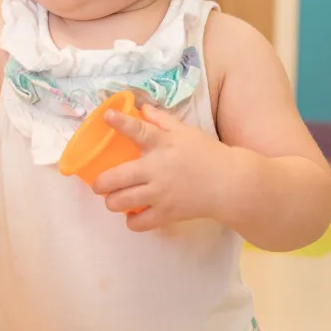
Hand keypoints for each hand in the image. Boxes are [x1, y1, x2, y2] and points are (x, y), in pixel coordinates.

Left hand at [91, 105, 231, 231]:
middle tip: (99, 184)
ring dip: (112, 202)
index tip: (106, 115)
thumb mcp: (186, 132)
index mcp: (162, 145)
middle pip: (115, 178)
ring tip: (114, 199)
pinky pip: (139, 223)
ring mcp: (160, 194)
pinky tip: (133, 215)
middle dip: (100, 183)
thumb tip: (142, 108)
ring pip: (121, 202)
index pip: (137, 130)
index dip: (119, 122)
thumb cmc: (207, 154)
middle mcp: (156, 169)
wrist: (231, 184)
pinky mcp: (167, 214)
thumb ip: (162, 120)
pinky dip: (132, 221)